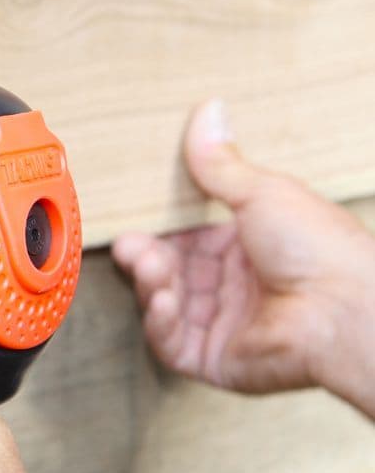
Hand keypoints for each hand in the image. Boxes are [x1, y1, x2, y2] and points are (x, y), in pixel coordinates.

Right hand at [113, 99, 374, 412]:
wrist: (342, 309)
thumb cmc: (319, 248)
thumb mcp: (263, 193)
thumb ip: (220, 164)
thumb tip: (207, 111)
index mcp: (247, 247)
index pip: (188, 239)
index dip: (160, 232)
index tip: (134, 223)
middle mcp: (233, 287)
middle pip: (171, 273)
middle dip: (147, 259)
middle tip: (130, 246)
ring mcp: (222, 325)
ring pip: (167, 307)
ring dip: (152, 286)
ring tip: (149, 269)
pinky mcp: (213, 360)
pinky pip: (172, 344)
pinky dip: (161, 323)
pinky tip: (163, 302)